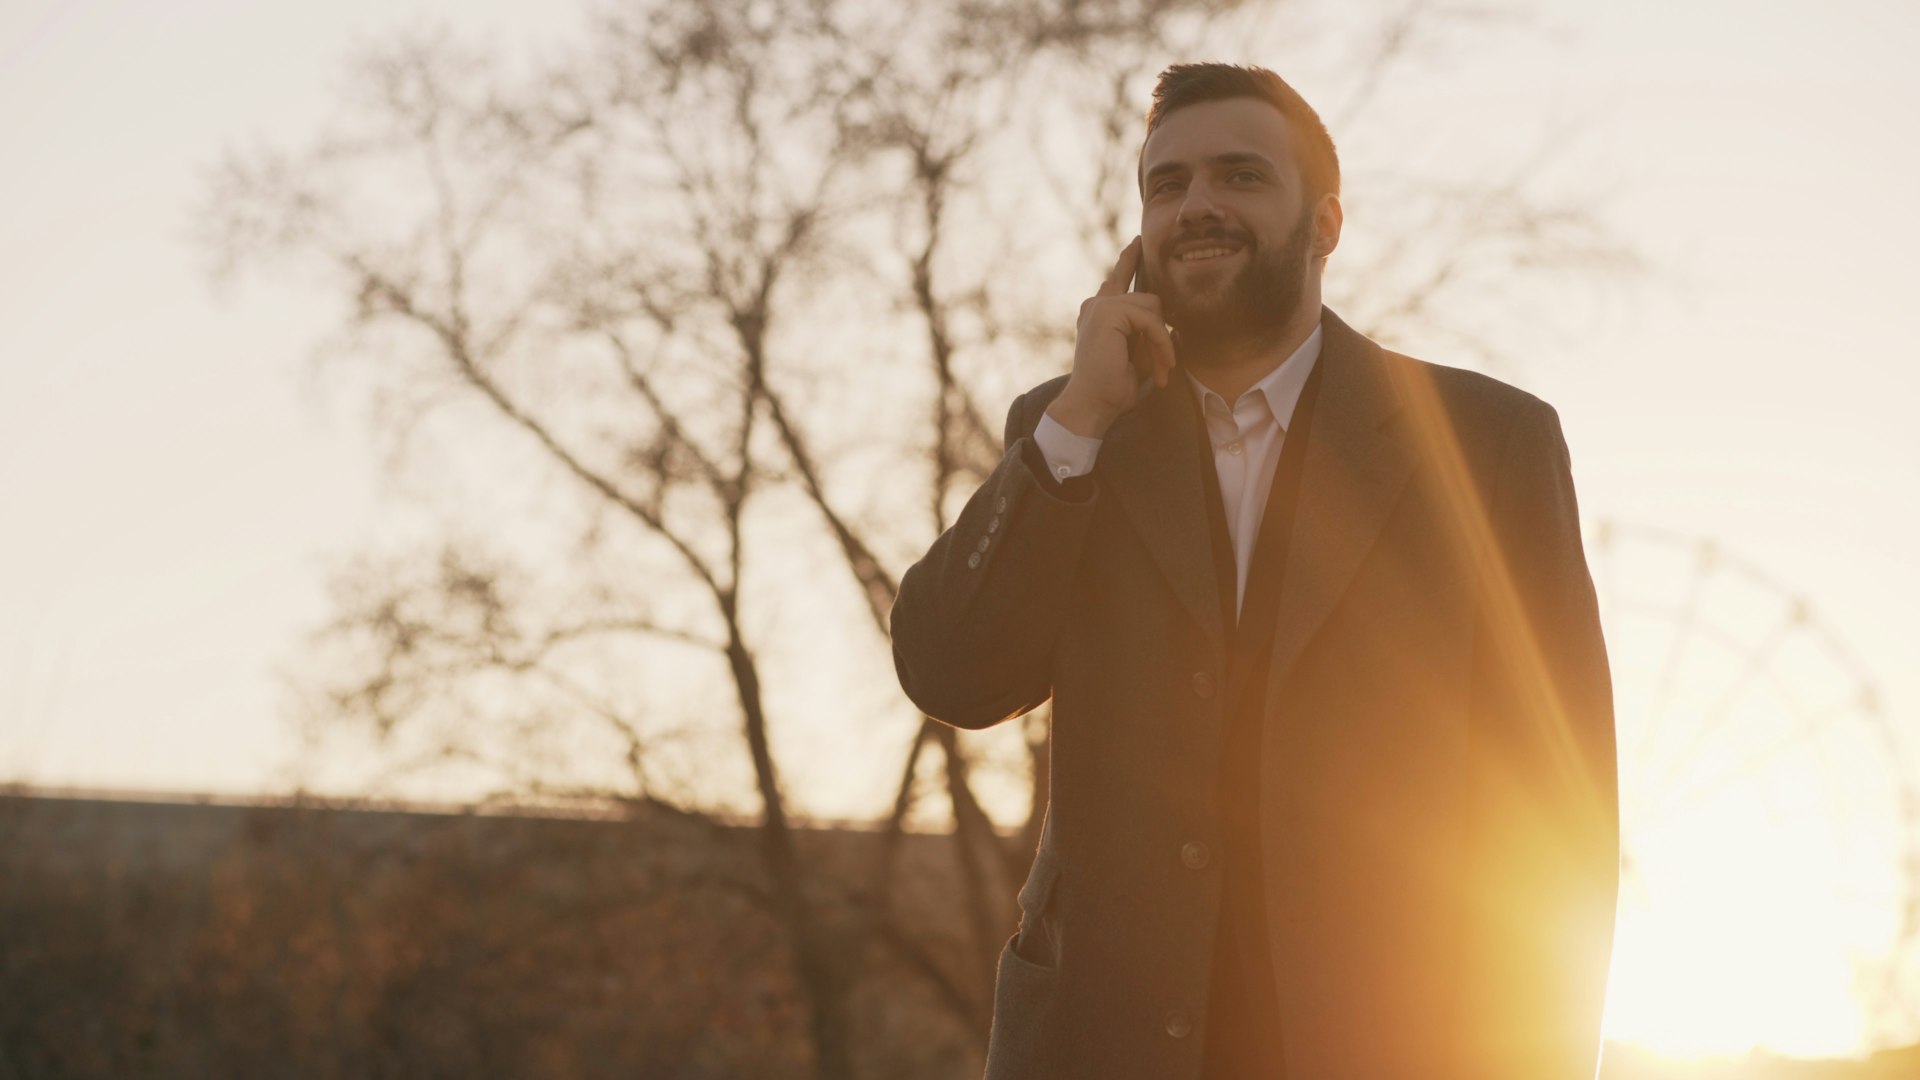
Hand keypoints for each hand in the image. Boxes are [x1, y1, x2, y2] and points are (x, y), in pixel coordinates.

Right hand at [1046, 236, 1174, 438]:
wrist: (1092, 404)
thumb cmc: (1114, 387)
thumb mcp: (1137, 353)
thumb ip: (1147, 329)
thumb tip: (1166, 316)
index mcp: (1099, 314)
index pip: (1117, 280)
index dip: (1128, 260)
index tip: (1137, 243)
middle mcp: (1096, 305)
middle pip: (1148, 298)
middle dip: (1161, 333)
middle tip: (1164, 365)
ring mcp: (1100, 305)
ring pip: (1153, 307)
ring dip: (1162, 342)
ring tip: (1161, 370)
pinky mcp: (1108, 311)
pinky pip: (1151, 319)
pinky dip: (1161, 343)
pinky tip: (1161, 365)